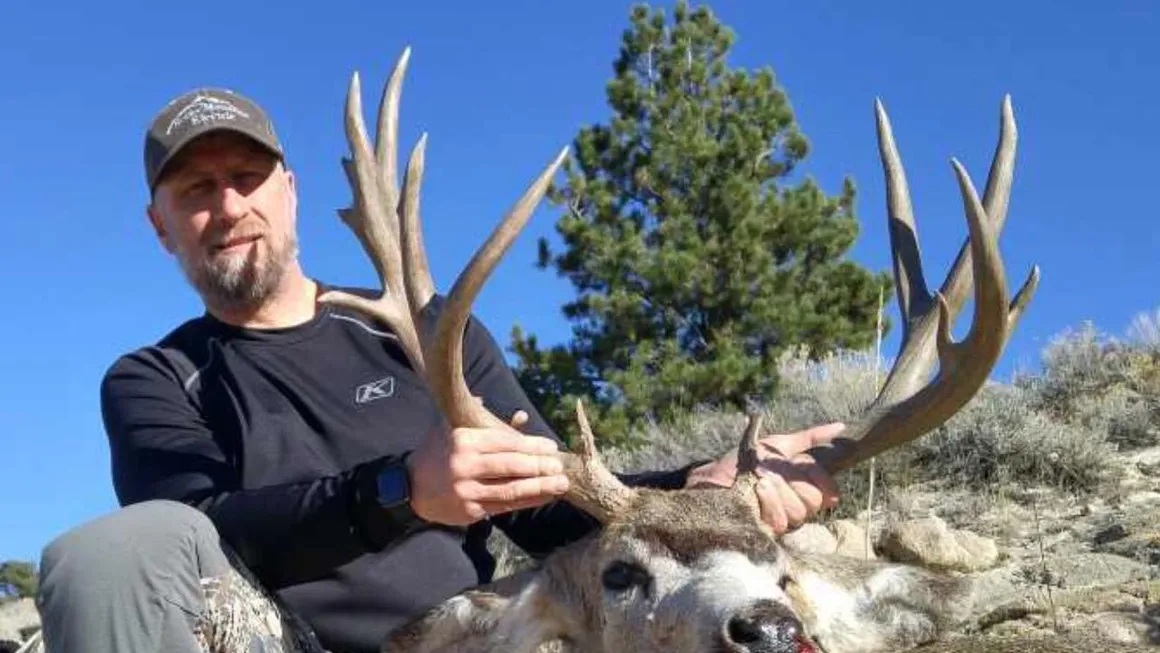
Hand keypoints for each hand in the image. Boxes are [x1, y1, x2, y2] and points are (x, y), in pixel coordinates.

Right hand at [407, 409, 570, 525]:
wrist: (410, 486)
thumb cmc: (439, 452)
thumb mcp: (454, 428)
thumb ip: (486, 419)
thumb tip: (521, 416)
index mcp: (464, 440)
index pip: (505, 442)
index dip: (531, 445)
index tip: (551, 446)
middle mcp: (465, 465)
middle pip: (511, 466)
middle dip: (539, 466)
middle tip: (561, 466)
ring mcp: (467, 490)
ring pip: (511, 489)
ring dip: (540, 487)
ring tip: (561, 484)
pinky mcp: (470, 510)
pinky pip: (505, 506)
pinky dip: (527, 501)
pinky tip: (544, 497)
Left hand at [685, 422, 843, 534]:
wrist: (713, 477)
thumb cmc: (746, 462)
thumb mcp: (778, 445)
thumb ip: (809, 438)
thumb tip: (841, 427)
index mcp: (801, 488)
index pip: (827, 491)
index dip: (822, 480)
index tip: (803, 465)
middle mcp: (795, 507)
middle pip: (812, 502)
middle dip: (794, 482)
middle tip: (774, 472)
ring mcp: (781, 521)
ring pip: (797, 513)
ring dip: (778, 492)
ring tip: (761, 480)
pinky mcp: (765, 532)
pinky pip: (779, 522)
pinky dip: (769, 503)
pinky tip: (757, 491)